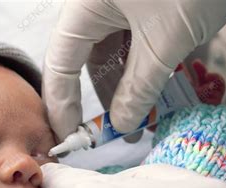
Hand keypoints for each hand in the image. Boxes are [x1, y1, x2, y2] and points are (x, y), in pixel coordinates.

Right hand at [43, 0, 225, 139]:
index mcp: (83, 9)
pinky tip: (149, 95)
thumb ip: (140, 88)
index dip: (61, 106)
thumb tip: (123, 125)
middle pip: (83, 62)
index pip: (60, 66)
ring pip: (109, 56)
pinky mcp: (137, 7)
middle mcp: (92, 7)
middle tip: (107, 136)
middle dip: (99, 100)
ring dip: (122, 89)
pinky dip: (137, 72)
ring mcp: (116, 6)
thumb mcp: (165, 43)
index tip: (70, 137)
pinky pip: (128, 46)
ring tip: (137, 123)